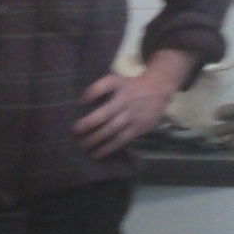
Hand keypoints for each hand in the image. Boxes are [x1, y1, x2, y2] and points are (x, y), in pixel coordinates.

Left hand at [74, 50, 192, 157]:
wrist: (158, 90)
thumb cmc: (130, 86)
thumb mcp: (117, 80)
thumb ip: (101, 88)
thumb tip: (80, 103)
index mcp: (120, 84)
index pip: (106, 85)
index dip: (93, 92)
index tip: (82, 100)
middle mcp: (127, 99)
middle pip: (107, 112)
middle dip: (90, 123)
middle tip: (75, 131)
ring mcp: (134, 115)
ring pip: (113, 129)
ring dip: (97, 139)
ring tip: (84, 146)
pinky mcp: (139, 127)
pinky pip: (122, 139)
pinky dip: (109, 148)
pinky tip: (98, 153)